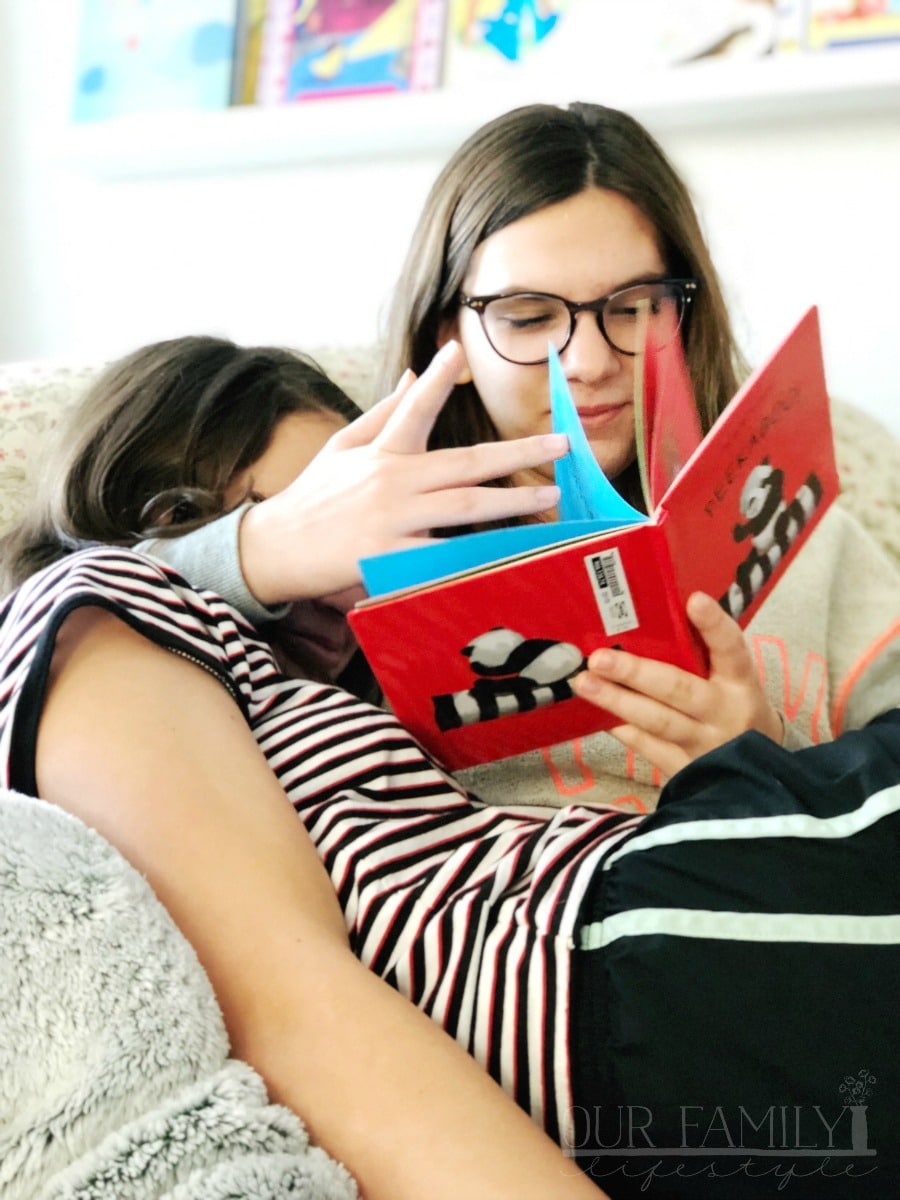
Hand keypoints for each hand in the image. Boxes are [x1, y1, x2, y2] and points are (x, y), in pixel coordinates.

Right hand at [240, 342, 566, 604]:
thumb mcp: (342, 447)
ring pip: (463, 508)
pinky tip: (507, 551)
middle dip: (516, 452)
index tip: (458, 349)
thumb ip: (385, 413)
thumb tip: (417, 373)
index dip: (436, 379)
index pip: (414, 408)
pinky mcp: (389, 557)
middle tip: (560, 445)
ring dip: (511, 500)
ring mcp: (392, 520)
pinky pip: (441, 555)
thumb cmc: (314, 497)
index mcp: (382, 452)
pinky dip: (474, 553)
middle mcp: (391, 480)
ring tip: (548, 496)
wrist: (276, 549)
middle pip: (465, 463)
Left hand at [570, 591, 783, 778]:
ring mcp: (703, 744)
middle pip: (679, 690)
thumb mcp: (732, 680)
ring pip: (657, 721)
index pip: (731, 649)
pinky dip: (619, 728)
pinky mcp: (683, 768)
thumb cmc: (733, 708)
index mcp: (741, 682)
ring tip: (585, 683)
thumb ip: (703, 653)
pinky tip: (592, 712)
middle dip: (636, 673)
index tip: (694, 601)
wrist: (754, 770)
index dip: (714, 625)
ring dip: (617, 701)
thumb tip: (655, 615)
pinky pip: (645, 746)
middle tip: (599, 658)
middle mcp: (723, 712)